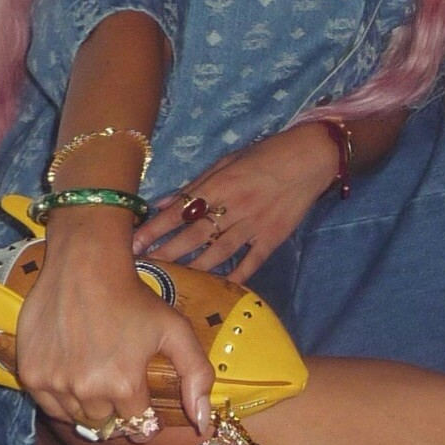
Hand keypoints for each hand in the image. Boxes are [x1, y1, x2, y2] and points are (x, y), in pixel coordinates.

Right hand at [15, 208, 213, 435]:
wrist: (84, 266)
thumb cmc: (133, 297)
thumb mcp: (176, 330)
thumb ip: (196, 375)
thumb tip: (203, 422)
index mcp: (124, 384)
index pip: (138, 426)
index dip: (146, 418)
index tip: (144, 405)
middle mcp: (87, 390)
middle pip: (107, 425)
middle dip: (118, 413)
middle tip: (120, 386)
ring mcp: (55, 383)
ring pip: (77, 419)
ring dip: (89, 408)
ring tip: (98, 378)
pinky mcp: (32, 374)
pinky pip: (49, 407)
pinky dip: (62, 400)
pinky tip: (75, 375)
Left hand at [134, 125, 337, 281]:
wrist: (310, 157)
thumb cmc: (266, 154)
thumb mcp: (228, 161)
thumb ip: (196, 185)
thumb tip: (163, 203)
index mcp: (220, 184)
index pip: (180, 210)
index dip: (155, 227)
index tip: (133, 243)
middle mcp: (234, 206)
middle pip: (194, 235)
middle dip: (166, 252)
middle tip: (143, 268)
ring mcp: (254, 224)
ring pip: (218, 252)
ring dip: (193, 268)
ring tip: (172, 281)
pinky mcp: (273, 237)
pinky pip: (251, 262)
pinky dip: (235, 277)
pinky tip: (217, 289)